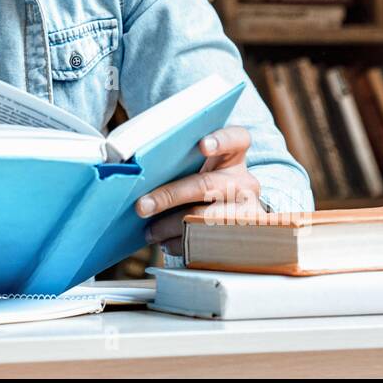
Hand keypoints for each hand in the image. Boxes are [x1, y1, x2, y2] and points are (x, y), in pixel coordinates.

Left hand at [135, 126, 265, 254]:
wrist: (225, 218)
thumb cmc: (200, 184)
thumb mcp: (197, 169)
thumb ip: (178, 161)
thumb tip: (136, 170)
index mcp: (233, 156)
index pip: (236, 139)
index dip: (221, 141)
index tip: (202, 146)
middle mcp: (244, 182)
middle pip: (205, 185)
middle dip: (169, 196)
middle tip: (141, 206)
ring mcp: (245, 211)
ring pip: (201, 218)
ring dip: (168, 225)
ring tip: (149, 231)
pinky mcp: (239, 238)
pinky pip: (205, 241)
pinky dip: (179, 243)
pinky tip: (165, 241)